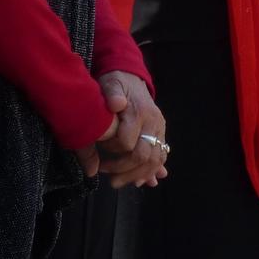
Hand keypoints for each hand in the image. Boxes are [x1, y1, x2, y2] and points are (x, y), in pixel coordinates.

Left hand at [95, 71, 168, 188]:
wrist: (131, 76)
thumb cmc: (116, 80)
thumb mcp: (110, 82)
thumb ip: (112, 93)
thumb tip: (117, 104)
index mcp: (140, 112)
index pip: (127, 143)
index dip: (111, 151)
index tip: (98, 151)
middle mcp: (154, 123)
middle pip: (144, 156)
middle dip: (124, 170)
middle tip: (107, 177)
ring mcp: (159, 129)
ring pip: (155, 161)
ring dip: (137, 176)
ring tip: (118, 182)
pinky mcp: (160, 134)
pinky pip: (160, 157)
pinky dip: (151, 172)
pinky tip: (141, 182)